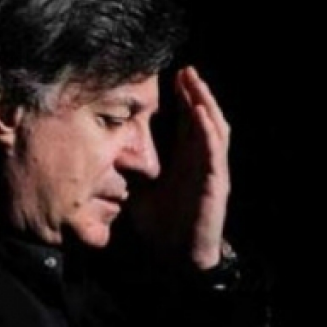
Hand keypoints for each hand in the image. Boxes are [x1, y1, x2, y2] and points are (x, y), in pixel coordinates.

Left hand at [128, 66, 230, 269]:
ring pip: (214, 128)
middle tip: (185, 69)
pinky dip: (207, 130)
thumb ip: (128, 172)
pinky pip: (213, 151)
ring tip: (195, 82)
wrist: (177, 256)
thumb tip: (110, 153)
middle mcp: (202, 161)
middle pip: (203, 117)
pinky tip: (199, 113)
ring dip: (204, 103)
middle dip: (195, 92)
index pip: (188, 122)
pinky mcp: (216, 182)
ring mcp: (211, 170)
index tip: (173, 77)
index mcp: (187, 160)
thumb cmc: (162, 225)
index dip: (183, 99)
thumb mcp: (137, 191)